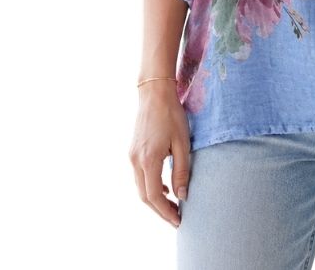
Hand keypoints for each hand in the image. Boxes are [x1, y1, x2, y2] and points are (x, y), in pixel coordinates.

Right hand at [129, 81, 190, 227]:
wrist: (154, 94)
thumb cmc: (172, 115)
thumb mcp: (182, 143)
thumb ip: (182, 170)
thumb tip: (182, 195)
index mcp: (148, 160)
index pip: (154, 196)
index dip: (166, 212)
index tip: (179, 220)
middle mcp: (136, 161)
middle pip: (145, 196)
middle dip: (160, 210)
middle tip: (176, 218)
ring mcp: (131, 156)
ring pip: (140, 187)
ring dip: (155, 199)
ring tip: (173, 205)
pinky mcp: (132, 151)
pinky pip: (139, 176)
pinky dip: (150, 186)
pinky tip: (165, 187)